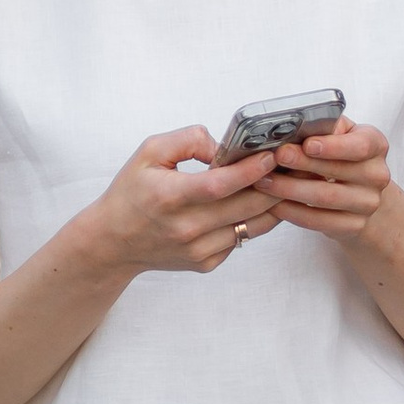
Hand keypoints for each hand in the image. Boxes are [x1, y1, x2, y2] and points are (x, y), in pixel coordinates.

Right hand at [85, 126, 285, 280]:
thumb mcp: (149, 152)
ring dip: (271, 205)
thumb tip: (224, 148)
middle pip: (245, 207)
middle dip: (274, 185)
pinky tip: (254, 205)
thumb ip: (188, 139)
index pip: (219, 185)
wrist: (113, 241)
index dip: (250, 170)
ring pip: (251, 226)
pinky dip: (252, 222)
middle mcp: (186, 228)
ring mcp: (197, 250)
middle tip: (290, 166)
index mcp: (169, 197)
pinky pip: (240, 240)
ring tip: (282, 183)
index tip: (271, 155)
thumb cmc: (131, 192)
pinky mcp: (205, 263)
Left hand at [262, 117, 394, 244]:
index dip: (334, 146)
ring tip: (265, 181)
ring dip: (290, 190)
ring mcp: (368, 203)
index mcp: (375, 145)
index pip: (360, 145)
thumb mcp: (337, 134)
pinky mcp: (355, 226)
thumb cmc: (341, 155)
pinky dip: (293, 212)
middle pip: (338, 171)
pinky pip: (320, 221)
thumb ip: (321, 128)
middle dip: (301, 164)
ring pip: (326, 198)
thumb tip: (288, 127)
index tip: (307, 144)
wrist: (359, 192)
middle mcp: (377, 175)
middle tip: (273, 158)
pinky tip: (274, 204)